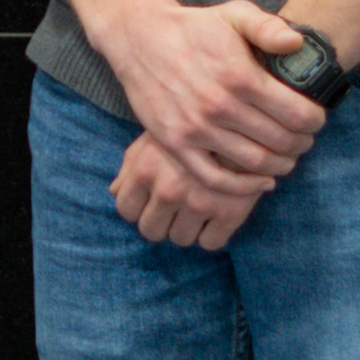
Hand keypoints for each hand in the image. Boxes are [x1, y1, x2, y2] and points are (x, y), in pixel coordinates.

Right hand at [99, 0, 326, 191]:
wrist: (140, 38)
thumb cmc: (194, 27)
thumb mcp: (234, 14)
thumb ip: (269, 27)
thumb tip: (297, 44)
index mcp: (240, 76)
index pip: (297, 113)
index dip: (315, 121)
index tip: (316, 120)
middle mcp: (219, 106)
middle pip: (280, 141)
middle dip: (302, 144)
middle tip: (304, 140)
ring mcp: (196, 128)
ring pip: (254, 162)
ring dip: (280, 166)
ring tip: (287, 158)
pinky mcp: (176, 144)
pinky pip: (215, 178)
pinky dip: (245, 188)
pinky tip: (262, 182)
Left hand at [109, 128, 266, 250]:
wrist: (246, 117)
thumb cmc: (194, 125)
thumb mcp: (155, 136)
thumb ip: (131, 164)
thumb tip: (114, 192)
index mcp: (145, 170)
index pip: (127, 210)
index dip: (139, 210)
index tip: (152, 204)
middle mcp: (167, 190)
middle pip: (151, 231)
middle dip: (162, 223)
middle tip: (176, 210)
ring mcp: (198, 203)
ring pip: (180, 239)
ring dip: (187, 229)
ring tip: (198, 209)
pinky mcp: (230, 212)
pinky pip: (211, 242)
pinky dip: (212, 234)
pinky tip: (217, 216)